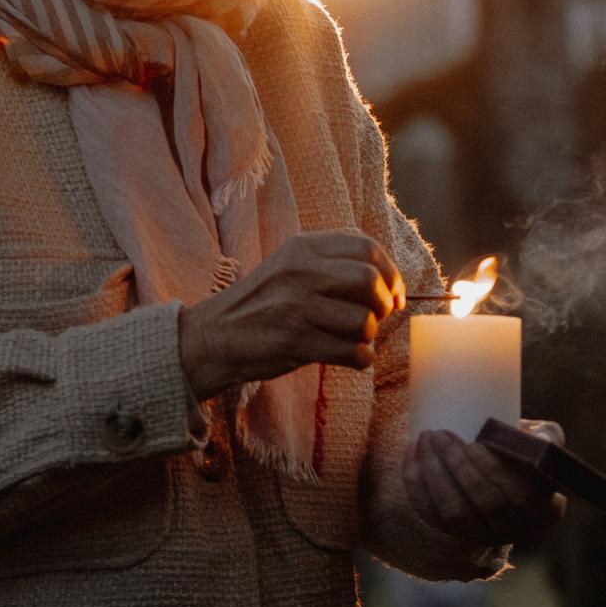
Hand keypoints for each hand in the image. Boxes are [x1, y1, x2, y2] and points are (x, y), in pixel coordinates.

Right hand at [176, 229, 404, 398]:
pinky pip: (353, 353)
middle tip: (376, 317)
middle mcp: (300, 271)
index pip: (366, 248)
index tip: (394, 294)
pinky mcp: (295, 341)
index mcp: (302, 247)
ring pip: (364, 321)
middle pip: (370, 280)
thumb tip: (390, 282)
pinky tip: (345, 357)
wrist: (212, 337)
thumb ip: (331, 264)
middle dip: (384, 304)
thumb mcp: (288, 267)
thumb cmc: (259, 305)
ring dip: (367, 337)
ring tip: (350, 339)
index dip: (391, 273)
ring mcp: (296, 306)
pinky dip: (360, 359)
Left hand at [402, 421, 568, 547]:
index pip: (521, 496)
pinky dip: (416, 483)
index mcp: (545, 510)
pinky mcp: (454, 535)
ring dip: (434, 474)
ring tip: (426, 438)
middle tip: (440, 434)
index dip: (495, 471)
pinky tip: (412, 452)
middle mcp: (516, 531)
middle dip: (458, 466)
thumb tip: (541, 442)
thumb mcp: (543, 442)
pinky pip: (431, 514)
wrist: (498, 474)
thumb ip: (547, 439)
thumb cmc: (523, 451)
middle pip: (485, 504)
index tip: (473, 444)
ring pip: (455, 514)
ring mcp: (484, 537)